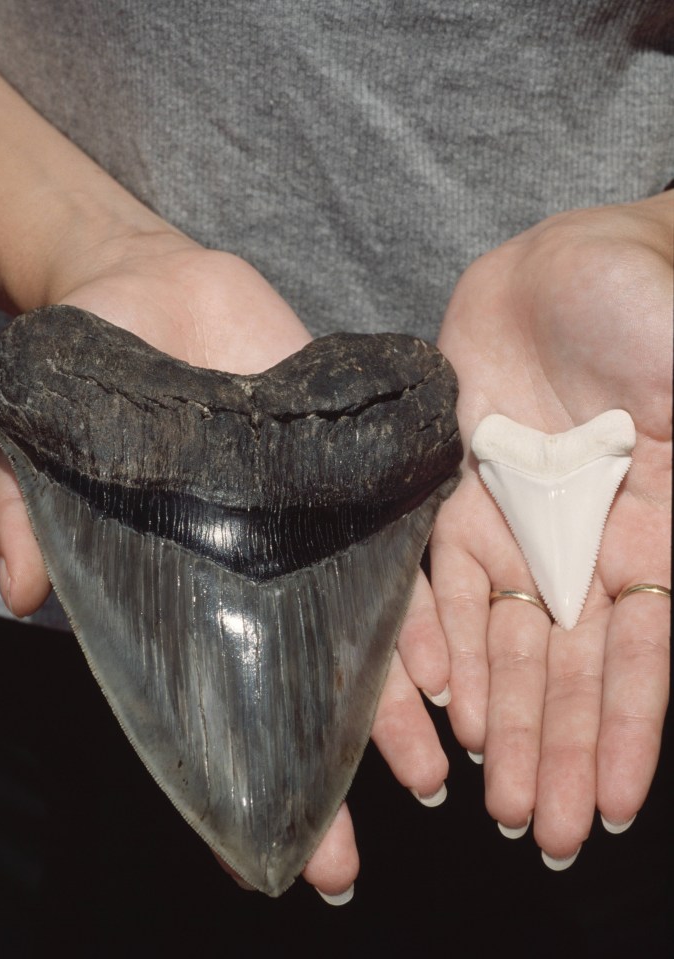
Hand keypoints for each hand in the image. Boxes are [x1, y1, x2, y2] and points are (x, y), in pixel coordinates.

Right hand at [0, 231, 449, 897]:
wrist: (150, 290)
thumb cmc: (92, 378)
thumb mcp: (46, 446)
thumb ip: (31, 515)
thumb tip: (22, 592)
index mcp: (183, 587)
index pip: (214, 700)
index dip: (240, 774)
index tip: (271, 855)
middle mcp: (252, 574)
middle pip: (299, 687)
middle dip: (329, 766)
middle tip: (352, 853)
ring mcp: (307, 530)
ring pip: (358, 636)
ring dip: (392, 708)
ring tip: (424, 775)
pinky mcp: (348, 476)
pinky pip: (393, 551)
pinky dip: (418, 610)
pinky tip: (445, 666)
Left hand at [431, 194, 671, 863]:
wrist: (566, 266)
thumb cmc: (652, 308)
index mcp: (654, 531)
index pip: (641, 653)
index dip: (629, 729)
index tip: (616, 807)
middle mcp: (583, 545)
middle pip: (569, 667)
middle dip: (559, 749)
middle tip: (542, 831)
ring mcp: (519, 525)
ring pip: (508, 642)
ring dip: (505, 720)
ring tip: (495, 796)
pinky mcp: (457, 497)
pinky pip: (445, 583)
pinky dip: (444, 642)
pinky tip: (443, 705)